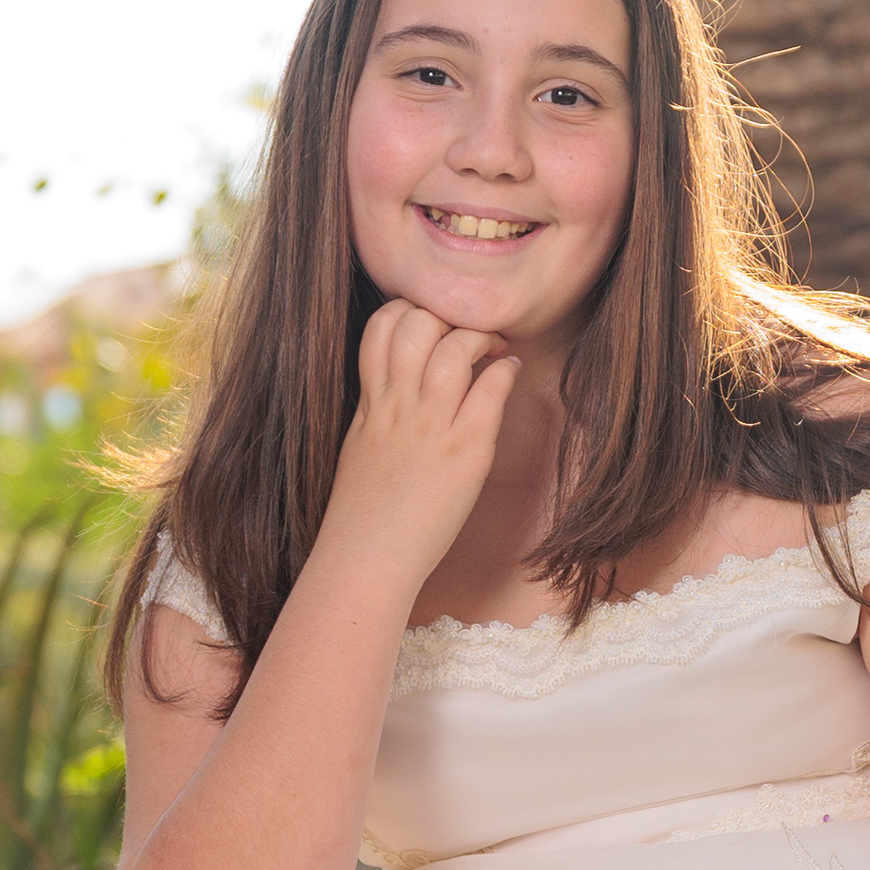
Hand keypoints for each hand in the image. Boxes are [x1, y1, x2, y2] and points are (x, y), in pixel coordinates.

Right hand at [324, 299, 517, 585]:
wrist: (366, 558)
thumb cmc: (363, 514)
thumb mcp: (359, 447)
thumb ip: (377, 411)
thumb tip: (397, 391)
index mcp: (371, 403)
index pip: (381, 328)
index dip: (408, 311)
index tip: (432, 324)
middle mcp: (398, 406)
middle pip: (417, 324)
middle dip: (447, 315)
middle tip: (468, 330)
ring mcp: (430, 427)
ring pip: (454, 349)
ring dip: (480, 337)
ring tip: (494, 345)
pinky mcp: (463, 452)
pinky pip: (488, 392)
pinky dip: (504, 371)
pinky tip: (510, 371)